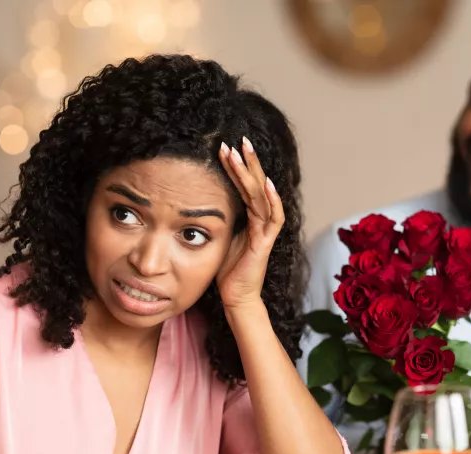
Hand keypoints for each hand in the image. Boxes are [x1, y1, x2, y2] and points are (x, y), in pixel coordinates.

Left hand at [216, 137, 284, 309]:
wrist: (236, 297)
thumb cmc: (226, 271)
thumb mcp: (218, 237)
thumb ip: (217, 219)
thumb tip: (197, 201)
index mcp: (249, 218)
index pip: (244, 186)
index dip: (236, 167)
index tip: (225, 148)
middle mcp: (260, 221)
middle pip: (256, 185)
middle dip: (248, 162)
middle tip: (239, 139)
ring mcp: (264, 231)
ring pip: (262, 195)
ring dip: (253, 173)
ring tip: (244, 153)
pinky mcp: (265, 244)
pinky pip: (273, 219)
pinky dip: (272, 201)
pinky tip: (267, 185)